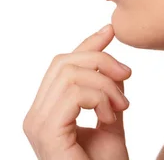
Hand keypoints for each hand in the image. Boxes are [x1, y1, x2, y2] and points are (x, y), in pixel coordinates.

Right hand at [23, 24, 131, 159]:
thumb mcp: (111, 117)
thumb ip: (107, 89)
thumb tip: (111, 53)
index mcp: (46, 110)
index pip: (62, 65)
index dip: (86, 44)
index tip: (110, 31)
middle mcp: (35, 115)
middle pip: (64, 62)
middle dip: (101, 61)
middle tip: (128, 77)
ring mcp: (37, 124)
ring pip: (70, 74)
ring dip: (105, 84)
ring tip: (121, 107)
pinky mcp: (47, 132)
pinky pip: (74, 93)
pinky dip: (100, 97)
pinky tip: (112, 116)